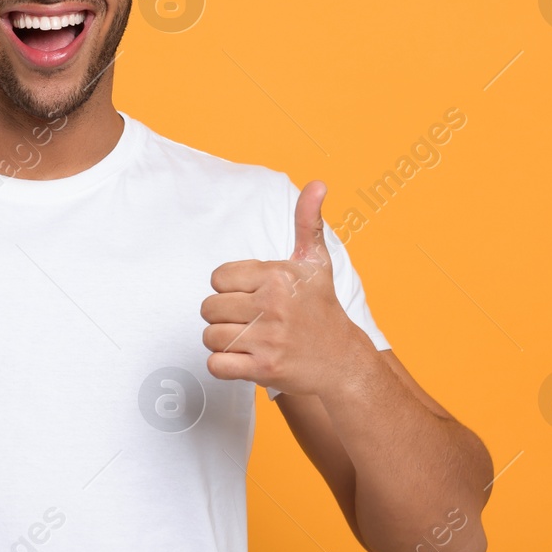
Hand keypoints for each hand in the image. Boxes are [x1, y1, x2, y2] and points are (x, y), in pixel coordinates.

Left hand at [200, 181, 370, 397]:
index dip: (229, 288)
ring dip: (223, 340)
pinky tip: (243, 358)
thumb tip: (318, 184)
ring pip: (210, 336)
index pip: (217, 278)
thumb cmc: (322, 308)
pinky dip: (223, 364)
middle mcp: (272, 305)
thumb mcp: (316, 262)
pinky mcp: (263, 368)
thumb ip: (308, 222)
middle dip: (223, 315)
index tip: (251, 295)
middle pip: (208, 308)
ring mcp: (267, 338)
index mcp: (277, 276)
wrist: (343, 360)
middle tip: (249, 319)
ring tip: (247, 338)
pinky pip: (216, 364)